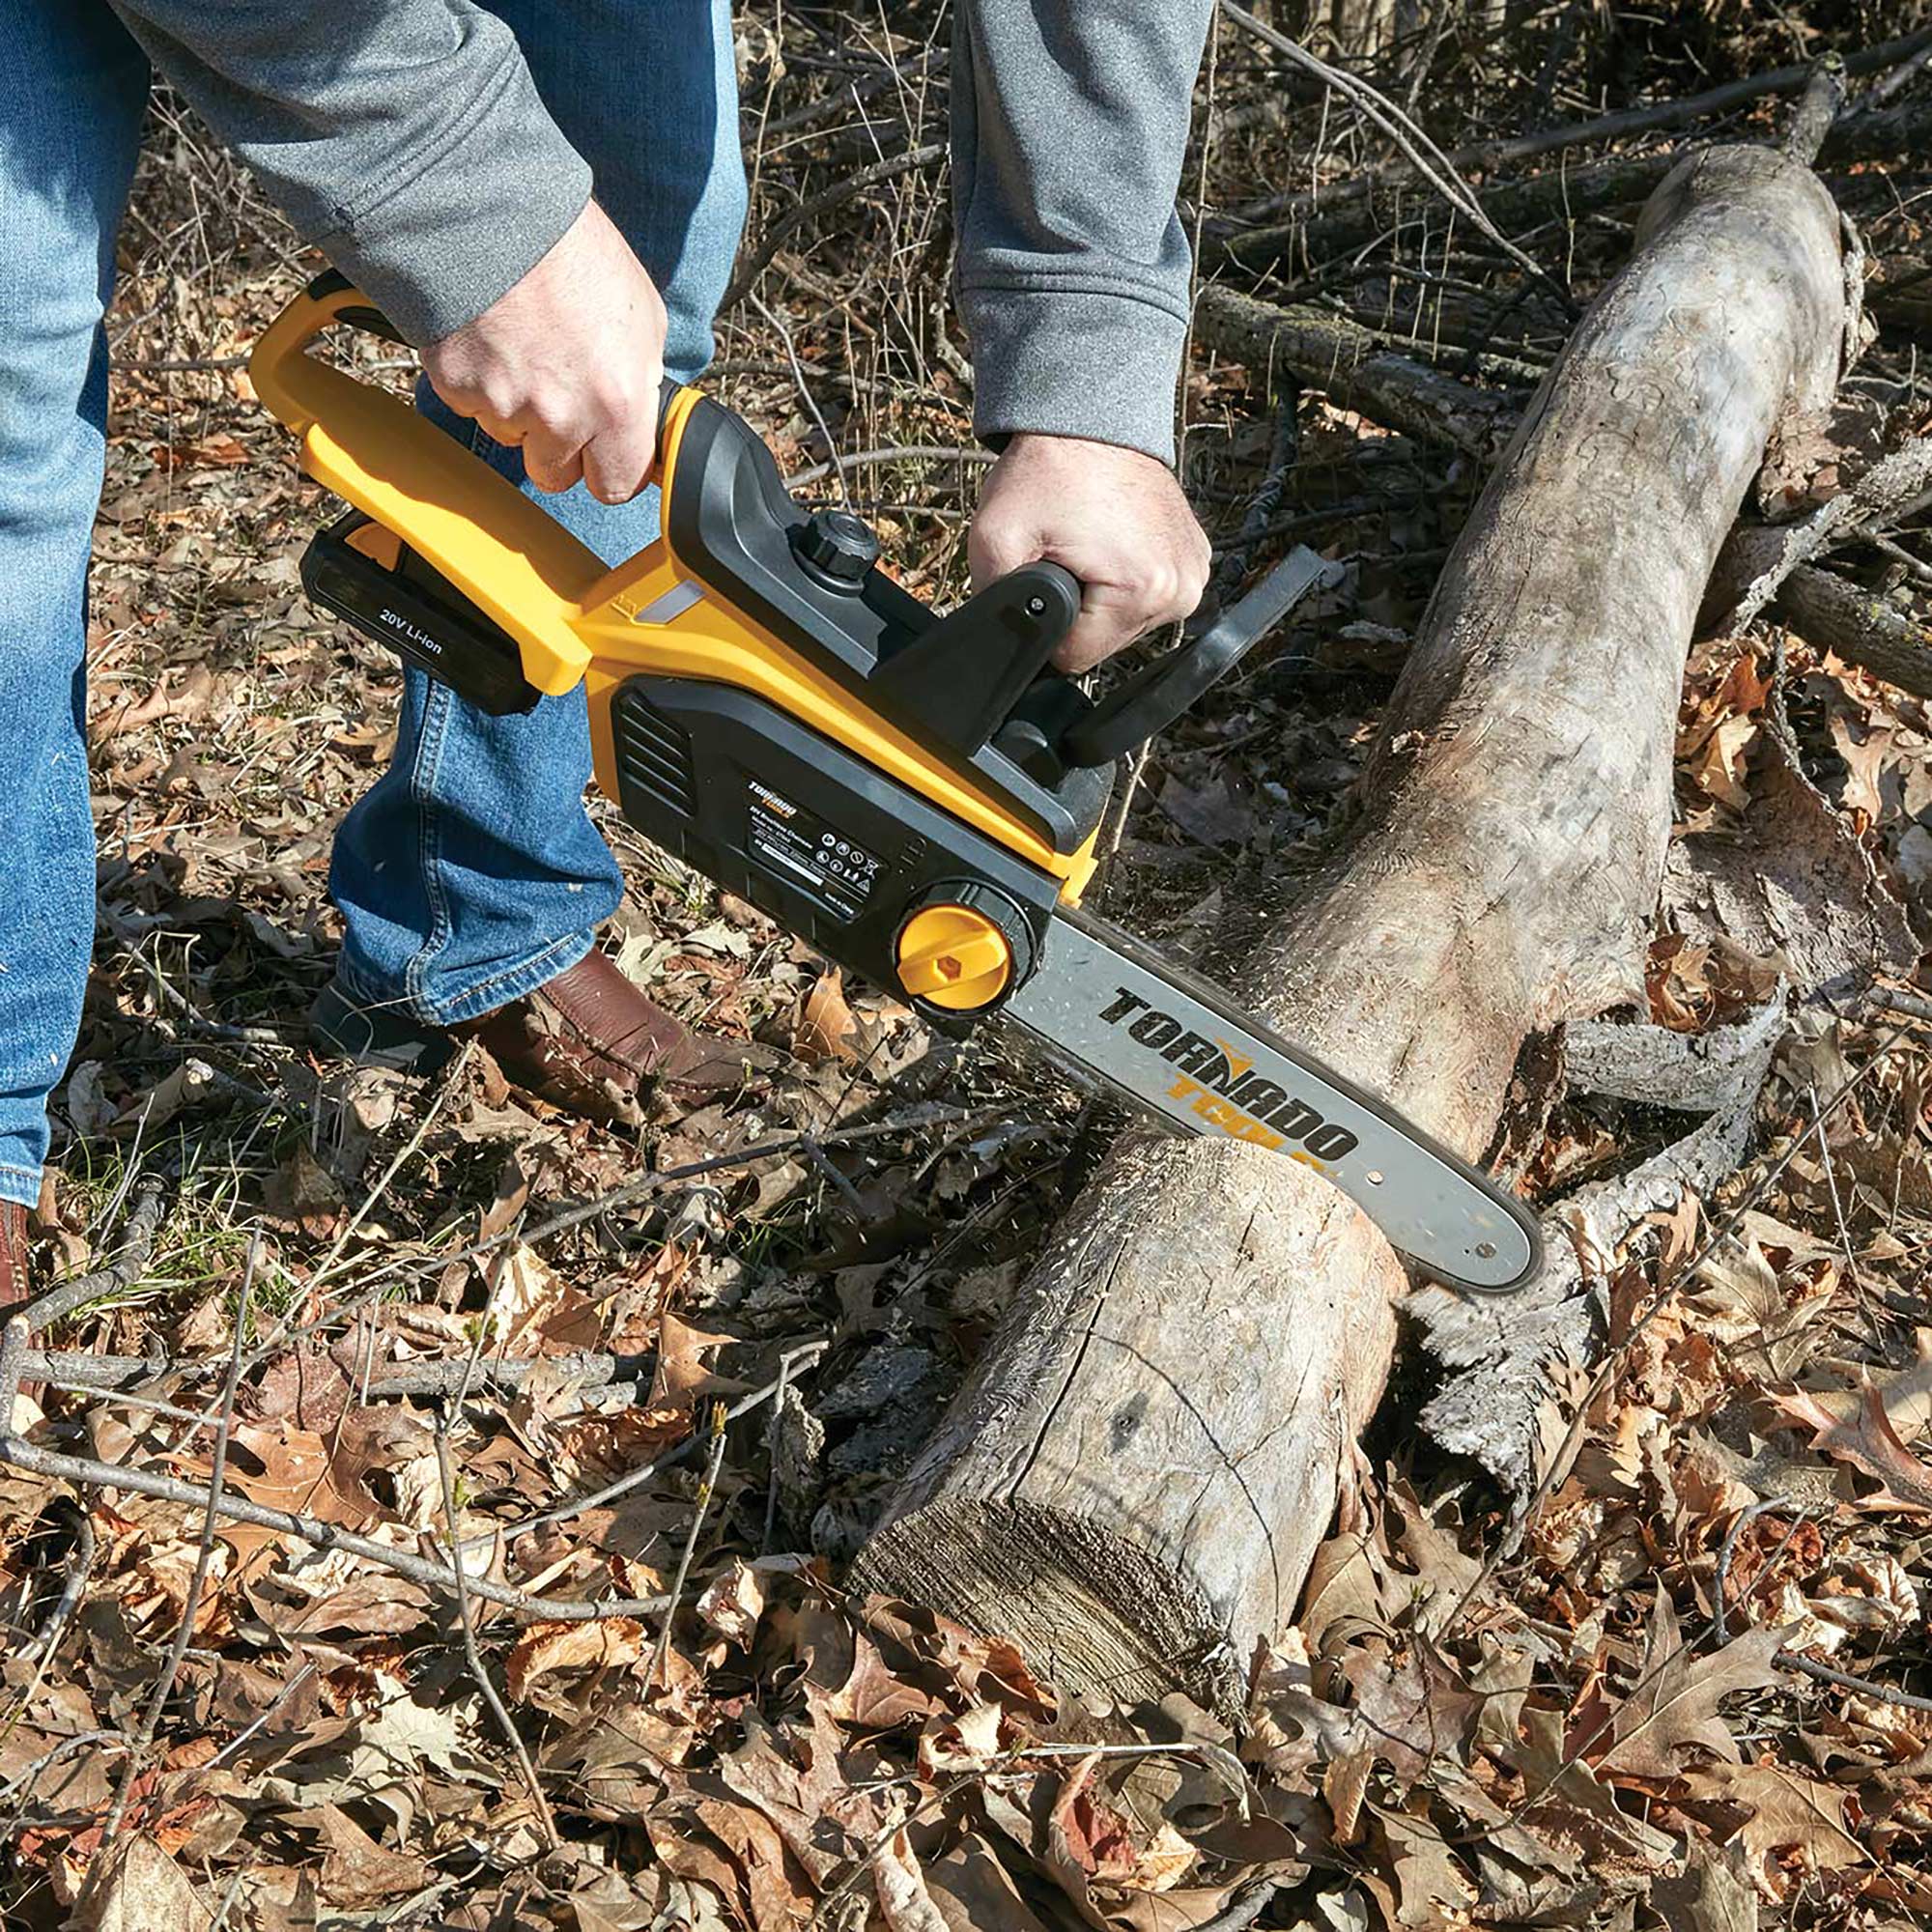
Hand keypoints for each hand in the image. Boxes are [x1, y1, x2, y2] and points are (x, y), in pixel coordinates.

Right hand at [421, 200, 666, 503]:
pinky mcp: (456, 387)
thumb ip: (641, 379)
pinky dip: (478, 380)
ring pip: (511, 438)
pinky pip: (471, 405)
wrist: (492, 208)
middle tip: (557, 396)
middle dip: (558, 447)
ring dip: (516, 409)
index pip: (616, 486)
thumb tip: (640, 413)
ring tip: (521, 347)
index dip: (609, 468)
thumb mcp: (644, 314)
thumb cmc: (572, 251)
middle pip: (556, 476)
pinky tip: (490, 336)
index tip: (604, 451)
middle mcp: (561, 417)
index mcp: (618, 404)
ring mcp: (503, 406)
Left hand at [968, 434, 1211, 671]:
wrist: (1089, 417)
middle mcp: (1181, 590)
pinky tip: (1110, 541)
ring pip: (1125, 623)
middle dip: (1076, 607)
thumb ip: (994, 600)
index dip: (1047, 624)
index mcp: (1143, 592)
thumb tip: (997, 643)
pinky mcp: (1196, 559)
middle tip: (1065, 552)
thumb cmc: (1048, 470)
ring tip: (1087, 543)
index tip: (1046, 574)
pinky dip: (1124, 577)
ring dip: (1100, 595)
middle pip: (1104, 643)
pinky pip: (1147, 596)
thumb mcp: (995, 536)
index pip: (1076, 657)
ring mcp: (1194, 575)